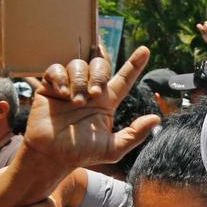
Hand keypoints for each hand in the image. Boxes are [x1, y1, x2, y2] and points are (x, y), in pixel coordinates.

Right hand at [24, 45, 159, 168]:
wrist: (52, 156)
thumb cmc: (80, 154)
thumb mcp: (112, 148)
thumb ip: (134, 134)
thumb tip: (156, 118)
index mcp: (107, 102)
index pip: (124, 79)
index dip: (135, 64)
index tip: (145, 50)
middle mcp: (90, 90)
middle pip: (101, 66)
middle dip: (99, 75)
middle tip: (94, 94)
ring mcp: (70, 87)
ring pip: (79, 65)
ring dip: (79, 82)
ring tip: (75, 102)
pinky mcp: (50, 87)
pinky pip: (56, 68)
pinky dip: (60, 77)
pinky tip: (61, 92)